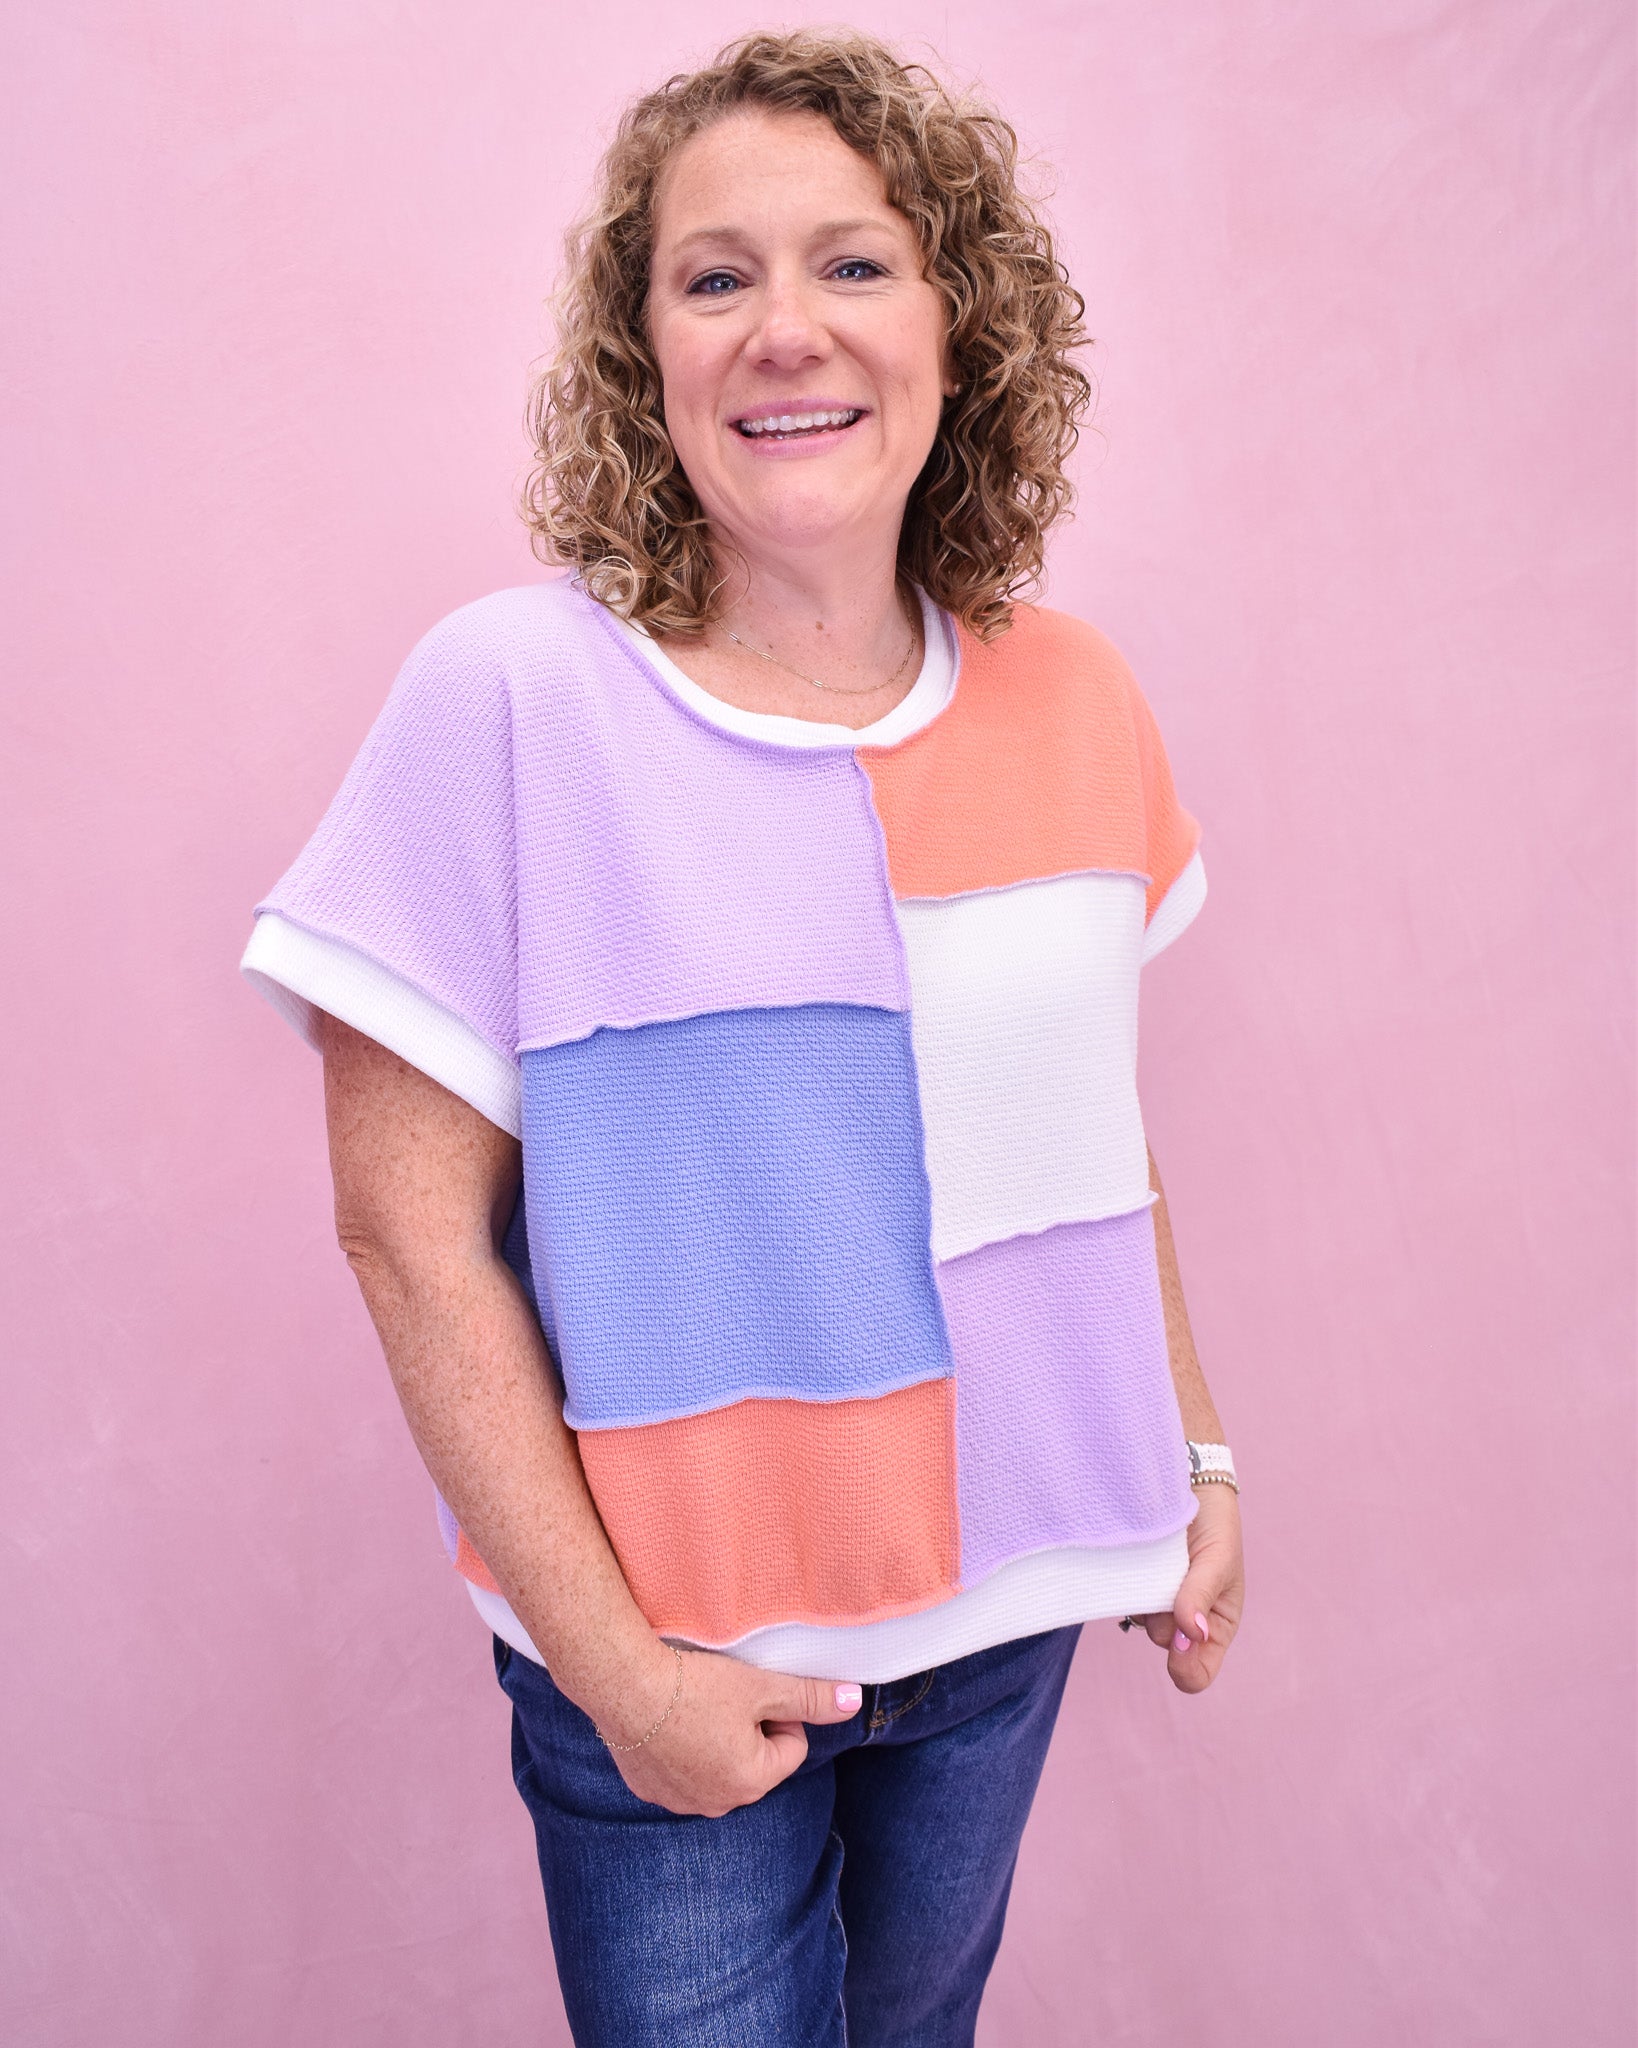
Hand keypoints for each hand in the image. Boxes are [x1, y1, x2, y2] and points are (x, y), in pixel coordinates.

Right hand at [590, 1642, 862, 1816]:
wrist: (624, 1686)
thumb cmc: (696, 1685)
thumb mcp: (762, 1687)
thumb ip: (811, 1698)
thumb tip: (855, 1700)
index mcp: (752, 1782)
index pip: (791, 1747)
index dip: (778, 1713)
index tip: (750, 1691)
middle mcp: (718, 1805)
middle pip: (756, 1762)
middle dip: (749, 1730)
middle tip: (723, 1697)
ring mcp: (680, 1803)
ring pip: (719, 1769)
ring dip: (716, 1742)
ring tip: (693, 1707)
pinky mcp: (649, 1791)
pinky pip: (681, 1773)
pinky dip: (682, 1750)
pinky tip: (668, 1721)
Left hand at [1136, 1483, 1243, 1693]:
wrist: (1187, 1480)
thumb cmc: (1213, 1523)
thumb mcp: (1218, 1558)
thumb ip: (1201, 1596)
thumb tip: (1191, 1634)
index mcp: (1216, 1624)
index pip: (1198, 1672)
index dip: (1187, 1665)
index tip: (1181, 1637)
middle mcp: (1183, 1620)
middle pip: (1164, 1645)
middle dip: (1166, 1616)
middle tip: (1175, 1574)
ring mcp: (1156, 1601)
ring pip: (1140, 1621)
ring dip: (1144, 1597)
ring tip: (1160, 1557)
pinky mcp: (1132, 1581)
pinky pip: (1121, 1597)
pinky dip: (1126, 1583)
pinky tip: (1136, 1558)